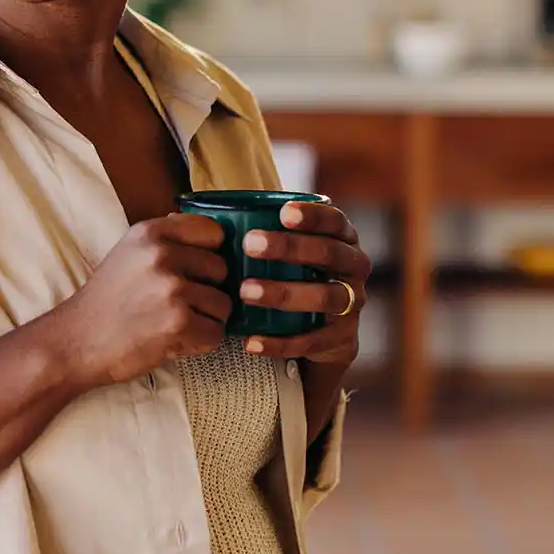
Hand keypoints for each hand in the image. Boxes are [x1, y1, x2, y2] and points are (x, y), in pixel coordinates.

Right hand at [49, 214, 231, 389]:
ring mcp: (171, 289)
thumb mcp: (128, 253)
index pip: (212, 231)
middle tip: (179, 304)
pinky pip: (216, 333)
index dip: (209, 254)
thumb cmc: (105, 301)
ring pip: (223, 304)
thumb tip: (210, 231)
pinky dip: (201, 342)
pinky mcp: (178, 323)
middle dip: (208, 290)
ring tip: (174, 323)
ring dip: (205, 319)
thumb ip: (166, 239)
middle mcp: (162, 255)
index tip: (195, 270)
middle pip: (221, 270)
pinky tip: (175, 340)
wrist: (76, 341)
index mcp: (150, 233)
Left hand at [236, 200, 369, 366]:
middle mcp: (354, 268)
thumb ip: (263, 230)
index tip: (283, 213)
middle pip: (330, 254)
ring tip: (246, 291)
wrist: (322, 334)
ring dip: (284, 293)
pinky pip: (313, 341)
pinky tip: (252, 340)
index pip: (335, 221)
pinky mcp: (342, 339)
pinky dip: (281, 342)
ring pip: (325, 297)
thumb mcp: (289, 252)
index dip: (313, 216)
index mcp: (343, 240)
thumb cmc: (294, 277)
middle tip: (250, 245)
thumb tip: (200, 211)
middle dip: (290, 248)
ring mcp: (352, 304)